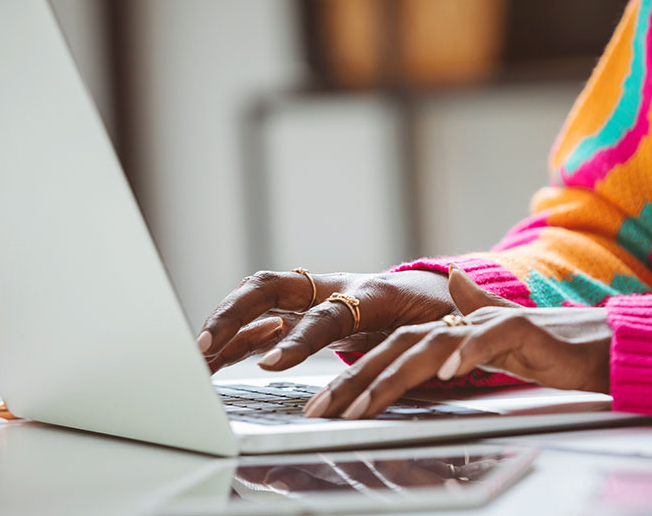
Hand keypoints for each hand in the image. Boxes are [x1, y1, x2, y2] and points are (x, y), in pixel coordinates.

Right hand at [199, 269, 453, 372]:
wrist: (434, 294)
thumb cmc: (442, 308)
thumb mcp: (451, 315)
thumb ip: (449, 314)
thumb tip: (454, 305)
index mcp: (371, 291)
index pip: (326, 314)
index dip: (298, 338)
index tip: (272, 363)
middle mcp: (334, 288)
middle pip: (272, 288)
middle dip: (234, 313)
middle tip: (206, 345)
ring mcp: (315, 298)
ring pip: (258, 300)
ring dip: (225, 324)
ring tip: (196, 354)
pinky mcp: (304, 313)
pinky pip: (262, 322)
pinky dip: (238, 338)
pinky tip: (216, 356)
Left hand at [301, 268, 611, 418]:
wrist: (606, 342)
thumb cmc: (553, 348)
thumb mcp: (499, 339)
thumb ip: (472, 313)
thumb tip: (452, 281)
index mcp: (453, 330)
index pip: (393, 349)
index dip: (356, 374)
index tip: (323, 405)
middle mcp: (465, 322)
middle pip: (398, 346)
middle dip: (356, 379)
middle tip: (322, 410)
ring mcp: (491, 324)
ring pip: (431, 344)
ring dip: (394, 374)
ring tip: (365, 402)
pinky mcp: (524, 329)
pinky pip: (489, 340)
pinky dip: (467, 353)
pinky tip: (446, 373)